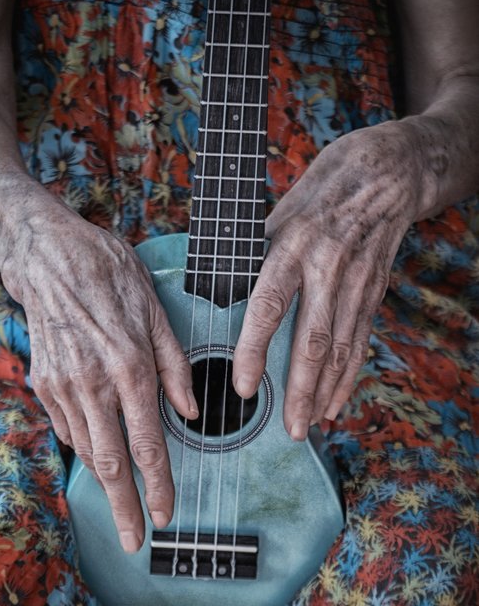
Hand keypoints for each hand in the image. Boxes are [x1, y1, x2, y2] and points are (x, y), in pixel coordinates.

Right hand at [3, 201, 197, 551]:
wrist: (49, 257)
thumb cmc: (110, 277)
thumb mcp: (156, 313)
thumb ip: (176, 368)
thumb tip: (190, 412)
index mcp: (130, 368)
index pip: (147, 443)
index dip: (158, 485)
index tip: (166, 514)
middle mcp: (94, 384)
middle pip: (110, 462)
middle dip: (125, 507)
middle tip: (135, 541)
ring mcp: (63, 386)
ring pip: (87, 450)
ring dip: (105, 482)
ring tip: (122, 505)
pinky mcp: (44, 383)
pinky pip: (68, 427)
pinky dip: (87, 446)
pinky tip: (100, 452)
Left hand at [233, 120, 425, 438]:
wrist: (383, 174)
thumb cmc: (318, 194)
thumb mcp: (277, 215)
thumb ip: (254, 260)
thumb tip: (222, 297)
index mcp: (292, 247)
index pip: (269, 307)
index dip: (254, 350)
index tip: (242, 386)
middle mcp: (327, 269)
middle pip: (313, 342)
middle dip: (300, 391)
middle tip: (288, 430)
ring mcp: (356, 284)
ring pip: (340, 350)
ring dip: (324, 393)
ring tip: (308, 426)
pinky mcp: (373, 293)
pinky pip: (359, 343)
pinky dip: (348, 377)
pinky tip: (335, 404)